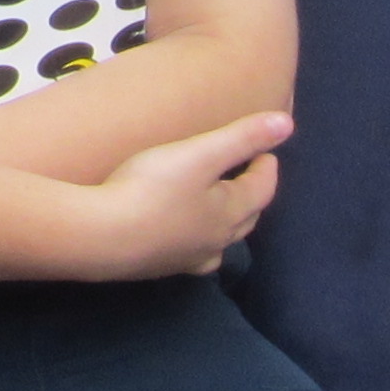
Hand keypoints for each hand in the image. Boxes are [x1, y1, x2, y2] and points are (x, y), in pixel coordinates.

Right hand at [80, 111, 289, 279]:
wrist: (102, 237)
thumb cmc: (152, 189)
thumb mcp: (198, 154)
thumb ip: (241, 137)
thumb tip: (287, 123)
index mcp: (230, 211)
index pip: (261, 188)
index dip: (266, 166)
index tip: (267, 151)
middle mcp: (217, 240)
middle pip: (246, 217)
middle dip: (251, 195)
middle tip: (247, 174)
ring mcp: (189, 258)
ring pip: (221, 241)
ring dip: (227, 224)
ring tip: (218, 209)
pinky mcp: (160, 267)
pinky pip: (191, 256)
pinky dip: (198, 244)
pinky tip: (183, 242)